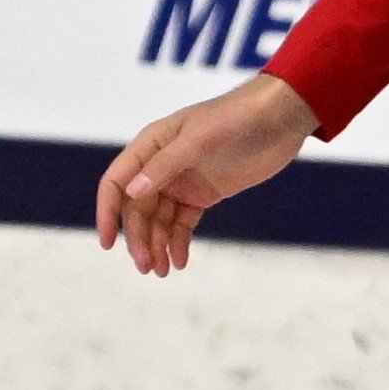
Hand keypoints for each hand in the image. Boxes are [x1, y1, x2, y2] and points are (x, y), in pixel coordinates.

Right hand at [95, 73, 317, 277]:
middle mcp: (161, 164)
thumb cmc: (237, 118)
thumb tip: (132, 191)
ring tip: (162, 271)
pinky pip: (183, 222)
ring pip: (159, 219)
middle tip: (147, 267)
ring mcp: (183, 180)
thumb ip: (166, 165)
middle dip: (139, 238)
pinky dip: (178, 242)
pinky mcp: (205, 193)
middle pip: (138, 208)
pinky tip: (179, 261)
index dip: (108, 213)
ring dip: (157, 245)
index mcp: (151, 144)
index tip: (108, 243)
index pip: (118, 182)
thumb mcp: (200, 140)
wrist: (280, 118)